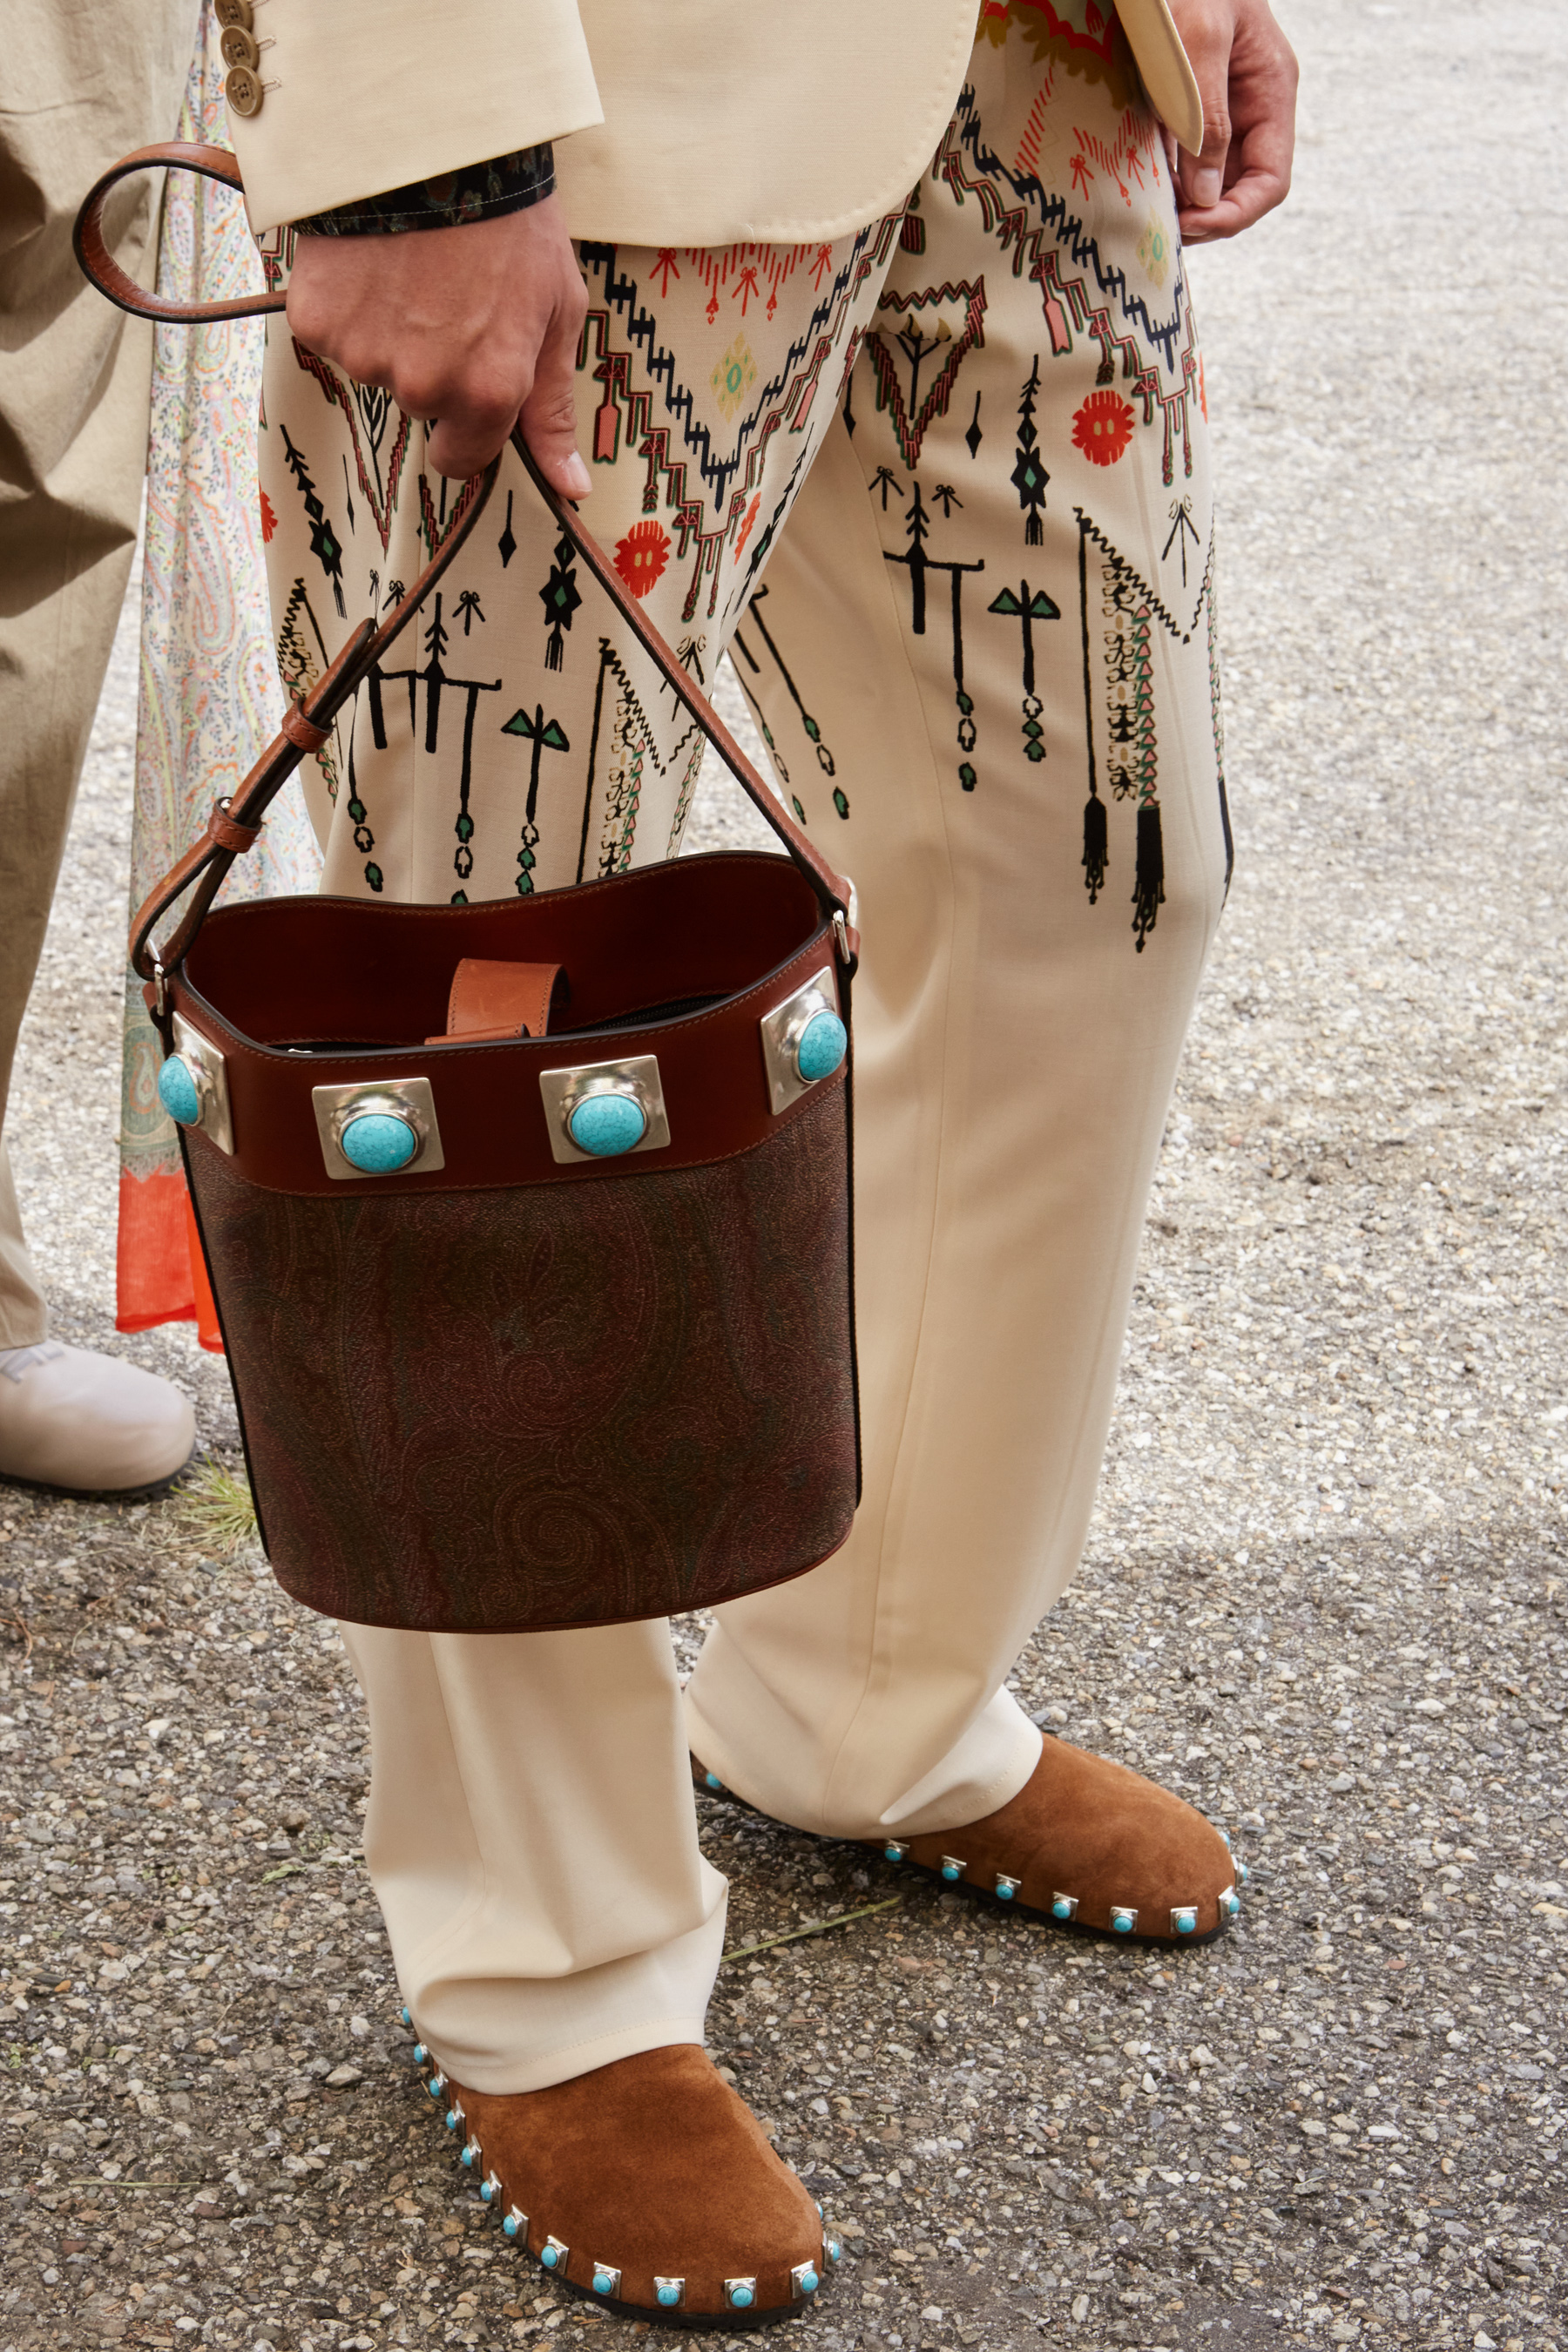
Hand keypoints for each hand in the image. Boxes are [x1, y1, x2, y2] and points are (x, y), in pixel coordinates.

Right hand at [285, 196, 590, 485]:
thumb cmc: (510, 224)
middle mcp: (423, 387)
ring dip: (388, 333)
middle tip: (445, 297)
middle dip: (430, 365)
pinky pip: (333, 336)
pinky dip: (347, 306)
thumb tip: (570, 488)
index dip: (467, 426)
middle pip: (419, 406)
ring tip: (410, 271)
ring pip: (375, 368)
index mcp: (487, 393)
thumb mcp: (556, 312)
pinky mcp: (318, 322)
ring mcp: (365, 356)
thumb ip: (552, 408)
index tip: (468, 385)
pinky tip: (371, 264)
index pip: (462, 460)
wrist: (434, 142)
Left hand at [1164, 0, 1297, 241]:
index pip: (1270, 180)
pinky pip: (1183, 156)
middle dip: (1206, 215)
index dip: (1235, 214)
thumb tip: (1206, 194)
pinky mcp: (1186, 104)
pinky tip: (1140, 188)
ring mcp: (1220, 106)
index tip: (1192, 225)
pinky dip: (1165, 179)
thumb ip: (1208, 118)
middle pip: (1240, 186)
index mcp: (1270, 91)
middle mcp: (1251, 105)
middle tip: (1162, 230)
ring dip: (1183, 204)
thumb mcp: (1200, 43)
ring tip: (1149, 216)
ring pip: (1210, 178)